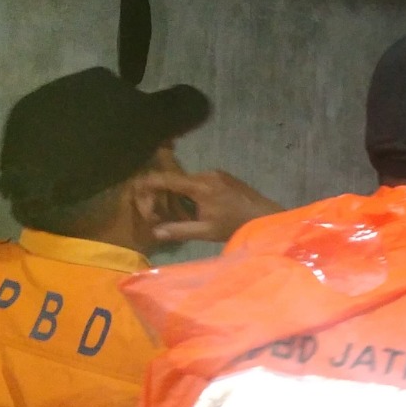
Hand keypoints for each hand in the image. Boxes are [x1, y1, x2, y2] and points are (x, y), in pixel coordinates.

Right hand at [136, 170, 281, 243]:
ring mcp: (217, 173)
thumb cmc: (237, 225)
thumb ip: (179, 230)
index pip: (166, 179)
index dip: (148, 185)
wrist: (267, 216)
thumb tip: (155, 232)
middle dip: (163, 195)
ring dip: (180, 195)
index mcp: (200, 186)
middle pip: (175, 180)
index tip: (138, 193)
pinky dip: (193, 193)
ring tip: (181, 215)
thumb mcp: (206, 231)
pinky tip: (197, 209)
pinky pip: (200, 182)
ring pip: (188, 182)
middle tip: (158, 213)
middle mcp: (206, 174)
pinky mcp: (224, 176)